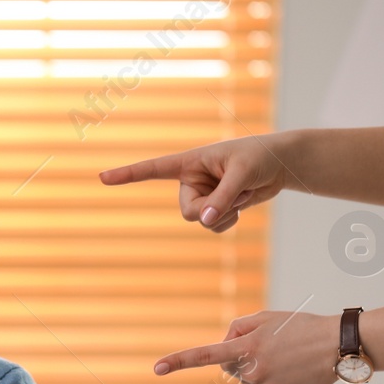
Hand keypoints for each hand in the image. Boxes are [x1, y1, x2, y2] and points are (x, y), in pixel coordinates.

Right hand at [99, 133, 294, 231]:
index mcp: (189, 161)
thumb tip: (204, 222)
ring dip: (225, 213)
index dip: (127, 175)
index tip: (102, 178)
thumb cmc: (260, 157)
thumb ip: (221, 198)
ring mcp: (202, 195)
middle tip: (236, 191)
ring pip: (200, 222)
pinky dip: (230, 220)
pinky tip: (242, 203)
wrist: (281, 163)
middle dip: (212, 209)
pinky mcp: (214, 207)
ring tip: (243, 192)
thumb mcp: (242, 175)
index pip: (153, 169)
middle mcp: (190, 180)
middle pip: (187, 211)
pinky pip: (213, 227)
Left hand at [154, 310, 339, 383]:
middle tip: (270, 346)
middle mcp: (253, 371)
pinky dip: (271, 383)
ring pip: (246, 381)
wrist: (339, 347)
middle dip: (240, 357)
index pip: (206, 355)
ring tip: (286, 359)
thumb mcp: (266, 317)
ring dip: (258, 369)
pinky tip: (291, 373)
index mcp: (247, 347)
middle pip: (229, 367)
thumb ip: (237, 329)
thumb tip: (221, 348)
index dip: (180, 360)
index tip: (156, 368)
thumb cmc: (300, 327)